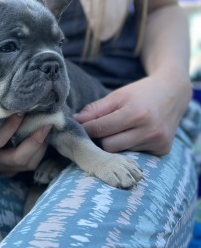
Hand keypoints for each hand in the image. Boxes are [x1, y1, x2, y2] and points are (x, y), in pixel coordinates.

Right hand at [0, 114, 51, 176]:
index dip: (10, 127)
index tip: (21, 111)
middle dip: (35, 140)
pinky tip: (44, 138)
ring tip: (46, 129)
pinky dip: (40, 151)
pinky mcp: (13, 171)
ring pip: (28, 164)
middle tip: (46, 124)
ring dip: (41, 146)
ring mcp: (5, 169)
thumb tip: (17, 104)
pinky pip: (31, 164)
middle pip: (18, 158)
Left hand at [74, 74, 190, 155]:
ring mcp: (158, 142)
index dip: (86, 129)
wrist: (172, 92)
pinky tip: (134, 135)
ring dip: (115, 143)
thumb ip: (95, 110)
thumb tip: (75, 121)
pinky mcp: (163, 150)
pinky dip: (129, 146)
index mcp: (136, 113)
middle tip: (99, 130)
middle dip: (100, 138)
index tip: (78, 127)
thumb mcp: (117, 95)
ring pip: (121, 152)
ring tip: (119, 130)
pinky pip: (135, 155)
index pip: (101, 129)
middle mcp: (149, 130)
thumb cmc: (140, 93)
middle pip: (109, 146)